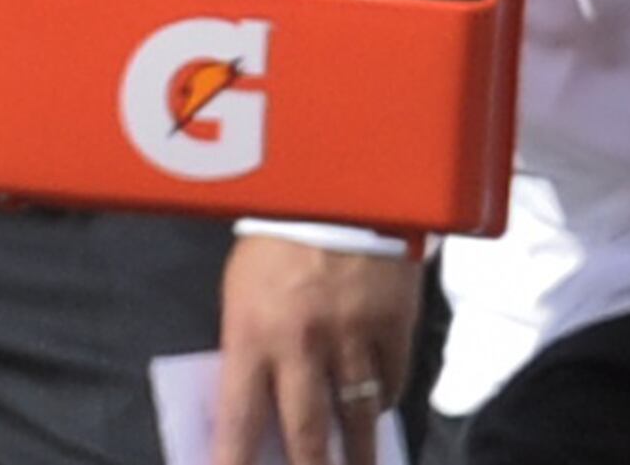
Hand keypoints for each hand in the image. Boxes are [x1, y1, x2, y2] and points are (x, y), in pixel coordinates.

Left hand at [213, 235, 419, 462]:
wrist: (337, 191)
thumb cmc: (275, 243)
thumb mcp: (243, 292)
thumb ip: (251, 346)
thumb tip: (257, 406)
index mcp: (251, 332)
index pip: (239, 414)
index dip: (234, 458)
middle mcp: (301, 344)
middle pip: (305, 432)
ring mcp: (351, 340)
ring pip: (357, 418)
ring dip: (358, 455)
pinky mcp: (394, 330)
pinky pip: (393, 383)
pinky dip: (384, 401)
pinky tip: (378, 411)